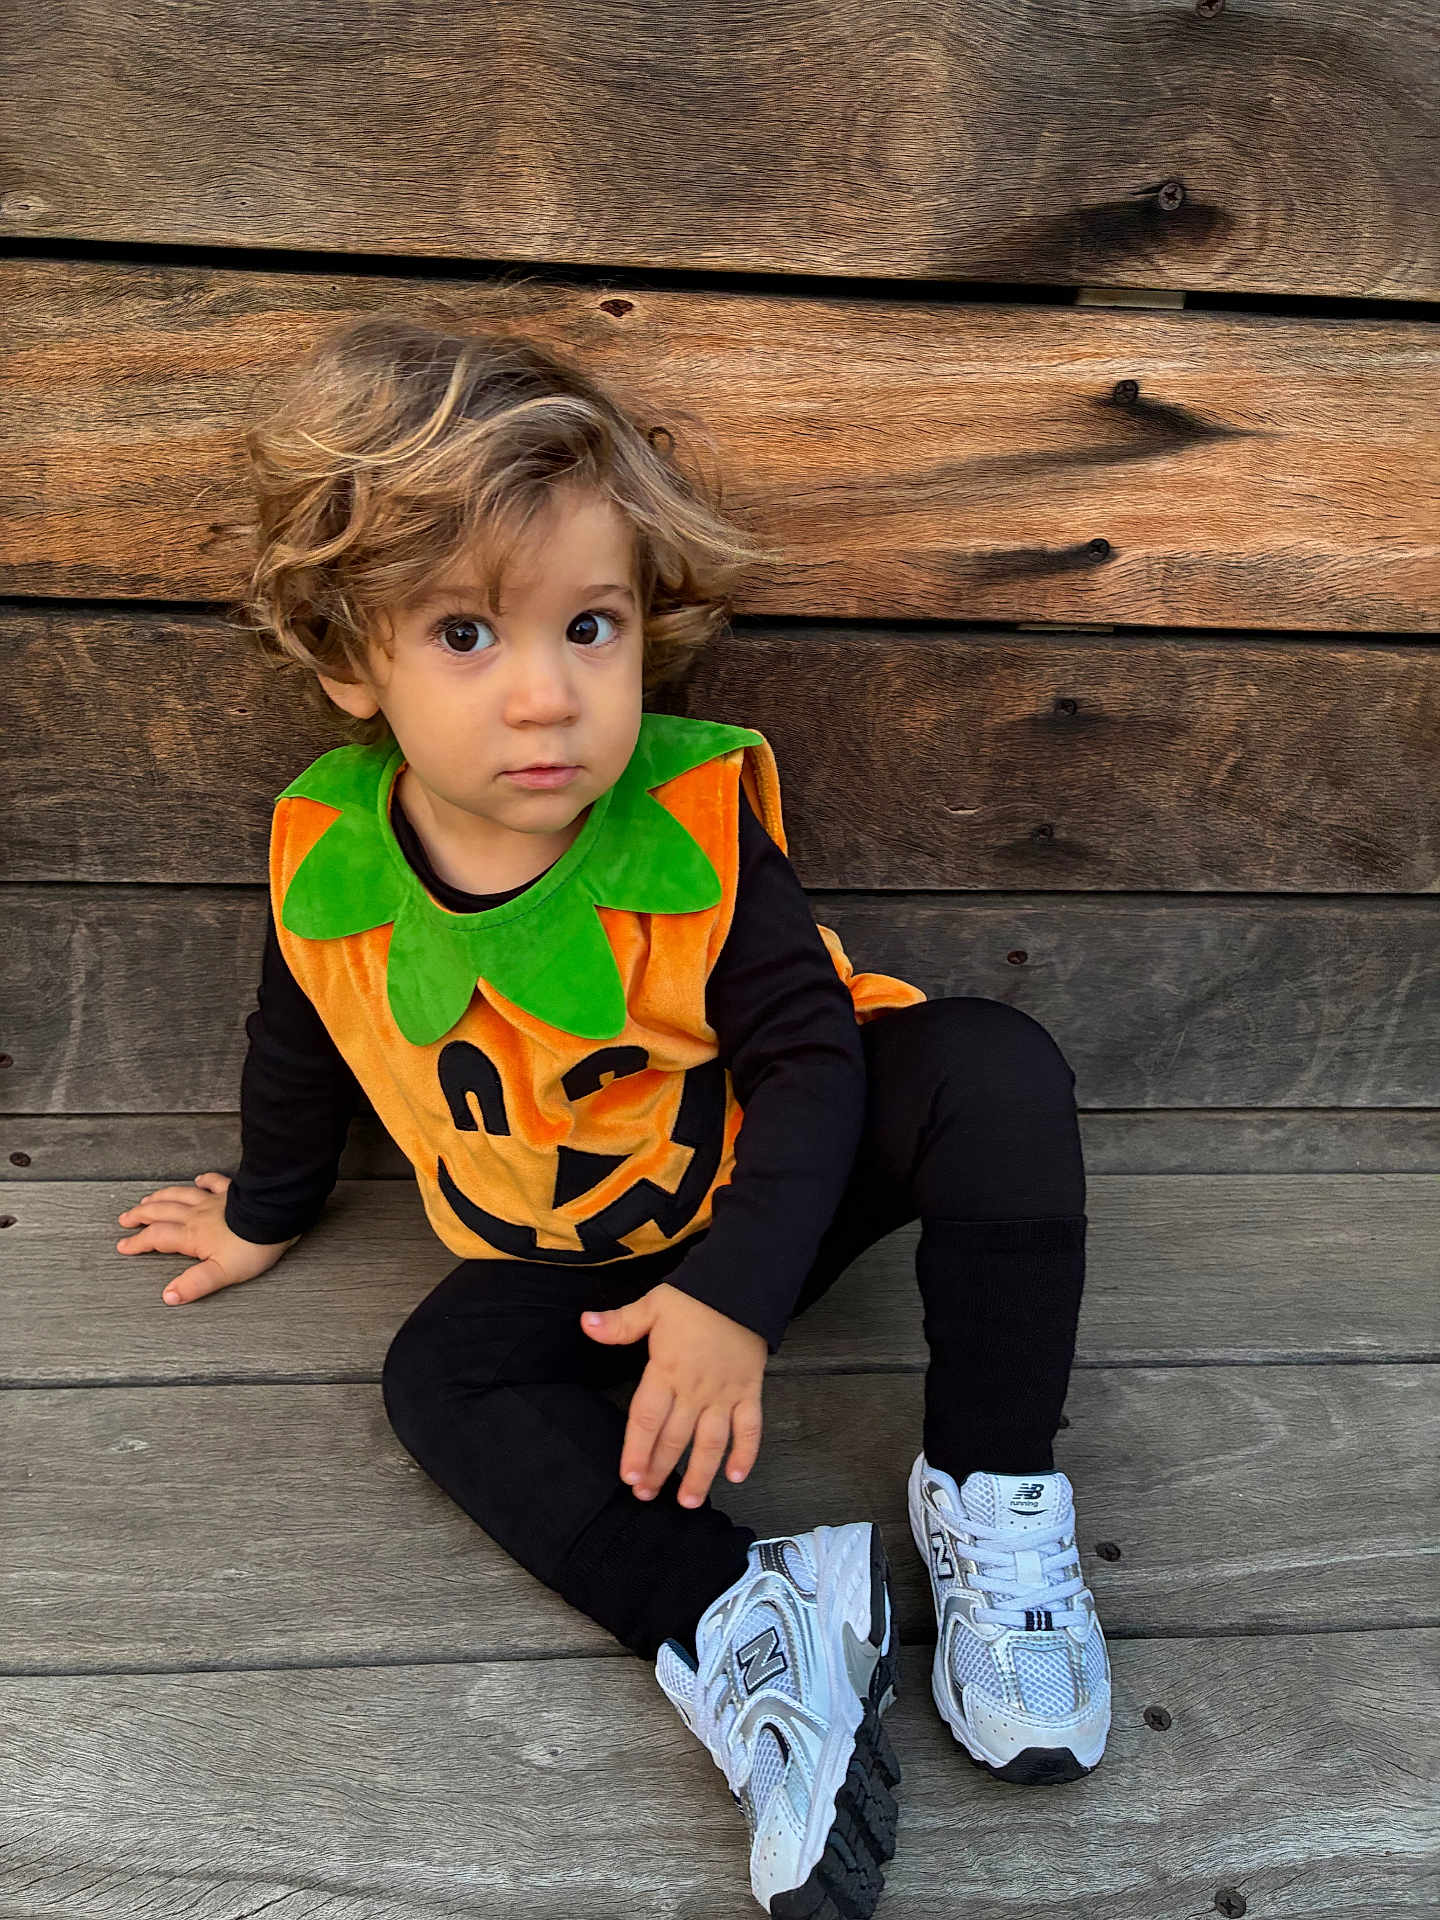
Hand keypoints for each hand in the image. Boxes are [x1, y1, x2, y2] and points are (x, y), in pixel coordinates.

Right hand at [115, 1170, 300, 1304]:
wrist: (277, 1217)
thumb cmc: (253, 1246)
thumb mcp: (222, 1273)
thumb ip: (194, 1283)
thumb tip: (169, 1296)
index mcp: (192, 1235)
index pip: (157, 1238)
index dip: (138, 1243)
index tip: (123, 1246)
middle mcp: (197, 1215)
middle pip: (161, 1212)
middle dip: (140, 1215)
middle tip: (125, 1219)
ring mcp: (214, 1200)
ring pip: (180, 1195)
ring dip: (161, 1198)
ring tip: (148, 1200)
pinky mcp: (233, 1192)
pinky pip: (214, 1182)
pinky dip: (204, 1180)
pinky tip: (198, 1179)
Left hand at [581, 1281, 764, 1509]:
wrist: (742, 1287)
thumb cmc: (694, 1298)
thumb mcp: (653, 1305)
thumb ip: (620, 1323)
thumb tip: (586, 1324)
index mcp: (666, 1370)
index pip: (647, 1419)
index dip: (637, 1450)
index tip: (629, 1477)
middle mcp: (695, 1389)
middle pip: (674, 1438)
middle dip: (659, 1470)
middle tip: (647, 1496)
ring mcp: (724, 1394)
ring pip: (711, 1442)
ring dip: (700, 1474)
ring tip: (688, 1501)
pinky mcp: (749, 1392)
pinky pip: (750, 1428)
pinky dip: (746, 1453)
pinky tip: (736, 1476)